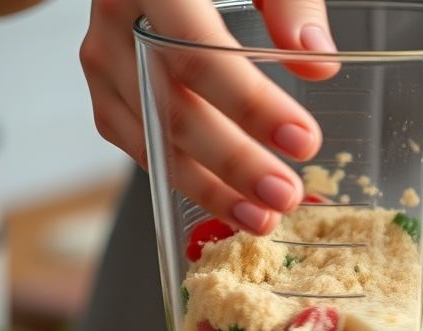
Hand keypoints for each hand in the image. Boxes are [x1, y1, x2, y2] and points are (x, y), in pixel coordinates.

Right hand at [80, 0, 336, 234]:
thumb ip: (291, 3)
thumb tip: (317, 61)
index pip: (199, 52)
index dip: (251, 104)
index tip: (302, 140)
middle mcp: (117, 23)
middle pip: (174, 108)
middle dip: (234, 162)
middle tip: (285, 194)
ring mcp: (105, 62)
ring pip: (154, 140)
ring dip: (210, 188)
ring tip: (263, 217)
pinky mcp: (107, 94)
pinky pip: (142, 148)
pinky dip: (186, 181)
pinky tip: (230, 203)